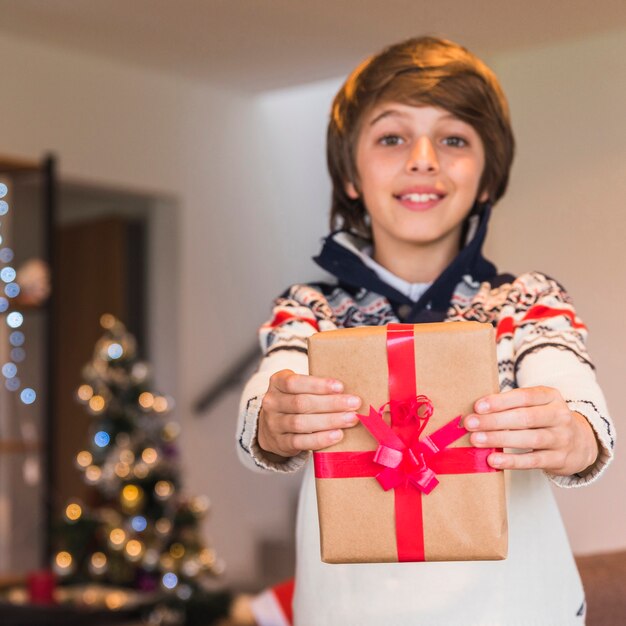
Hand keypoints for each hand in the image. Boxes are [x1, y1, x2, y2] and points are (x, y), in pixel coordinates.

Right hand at [257, 369, 360, 457]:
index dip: (318, 385)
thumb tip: (347, 390)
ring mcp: (274, 424)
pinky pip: (300, 442)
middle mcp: (272, 402)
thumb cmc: (293, 401)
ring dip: (329, 421)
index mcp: (277, 382)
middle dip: (331, 403)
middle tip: (354, 404)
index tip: (340, 387)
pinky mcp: (280, 443)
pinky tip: (337, 435)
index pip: (295, 382)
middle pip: (301, 403)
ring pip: (301, 423)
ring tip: (350, 419)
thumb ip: (315, 387)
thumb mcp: (297, 388)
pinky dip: (320, 439)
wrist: (272, 427)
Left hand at [464, 386, 598, 474]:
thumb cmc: (545, 420)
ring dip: (499, 439)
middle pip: (525, 418)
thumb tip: (477, 411)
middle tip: (470, 423)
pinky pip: (533, 461)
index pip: (524, 396)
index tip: (477, 406)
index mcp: (551, 396)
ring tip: (476, 440)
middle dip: (494, 421)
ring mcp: (562, 438)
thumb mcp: (536, 405)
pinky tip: (493, 460)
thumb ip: (512, 405)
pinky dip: (512, 461)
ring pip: (529, 439)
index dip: (500, 401)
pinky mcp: (560, 459)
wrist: (581, 443)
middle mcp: (560, 415)